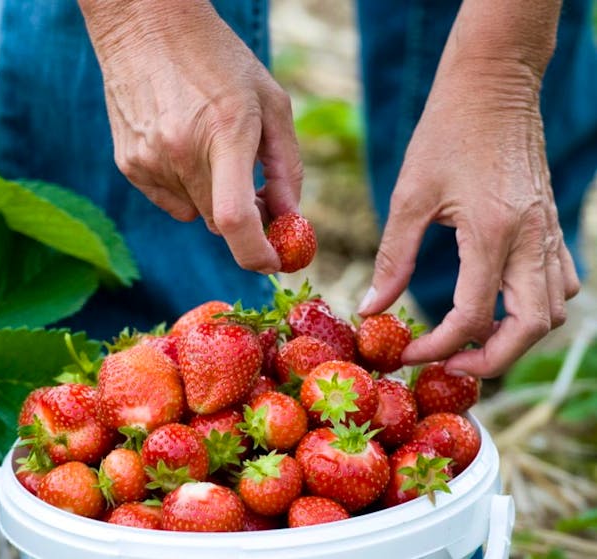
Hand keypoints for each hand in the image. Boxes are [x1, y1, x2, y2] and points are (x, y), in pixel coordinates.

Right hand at [79, 0, 302, 272]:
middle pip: (218, 222)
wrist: (145, 26)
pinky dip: (184, 185)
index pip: (234, 221)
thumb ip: (285, 165)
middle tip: (258, 191)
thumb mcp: (269, 101)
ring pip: (194, 211)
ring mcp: (148, 161)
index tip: (274, 261)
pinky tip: (181, 142)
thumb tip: (290, 218)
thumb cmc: (217, 58)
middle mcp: (180, 153)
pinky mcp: (129, 164)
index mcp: (224, 133)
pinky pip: (169, 199)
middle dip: (244, 218)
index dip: (256, 253)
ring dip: (212, 195)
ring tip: (208, 142)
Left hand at [358, 62, 579, 377]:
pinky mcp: (551, 225)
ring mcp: (549, 233)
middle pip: (531, 328)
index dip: (438, 346)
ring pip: (553, 310)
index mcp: (494, 232)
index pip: (473, 315)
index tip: (405, 353)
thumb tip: (371, 310)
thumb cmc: (446, 133)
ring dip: (516, 337)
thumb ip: (393, 258)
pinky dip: (533, 308)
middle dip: (491, 359)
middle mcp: (532, 239)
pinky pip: (558, 283)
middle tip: (448, 365)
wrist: (494, 86)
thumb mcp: (409, 196)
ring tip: (470, 341)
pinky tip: (497, 305)